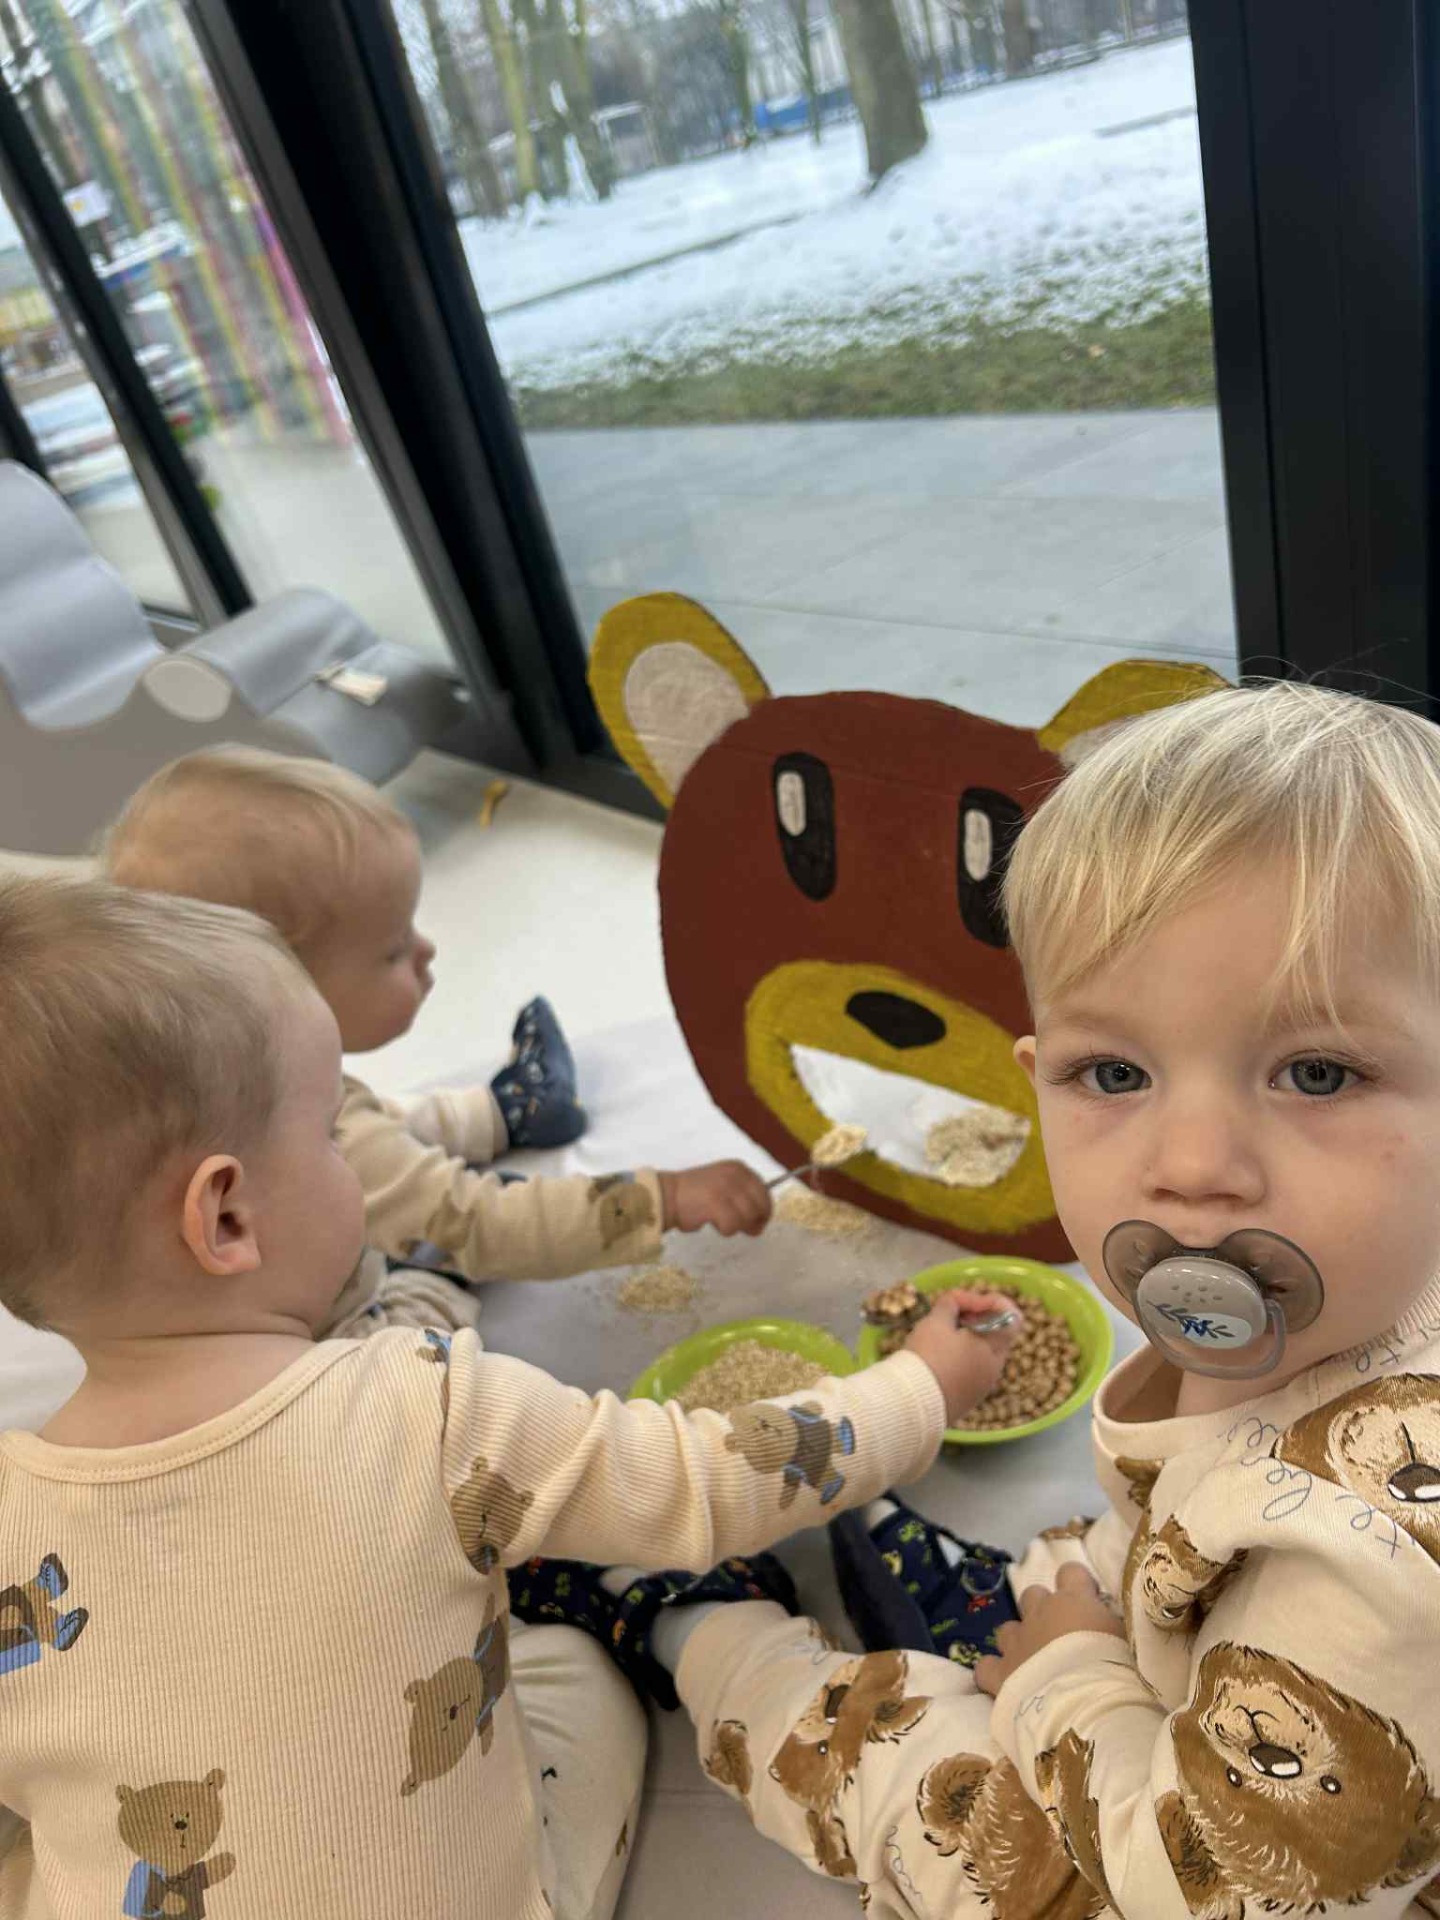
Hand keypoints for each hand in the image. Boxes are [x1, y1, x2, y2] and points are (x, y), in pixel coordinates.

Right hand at [661, 1161, 772, 1236]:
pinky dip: (724, 1230)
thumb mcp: (724, 1184)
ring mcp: (726, 1188)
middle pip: (761, 1206)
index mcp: (739, 1168)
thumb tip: (761, 1219)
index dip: (765, 1210)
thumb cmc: (694, 1195)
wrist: (667, 1195)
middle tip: (748, 1230)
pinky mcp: (717, 1203)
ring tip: (720, 1222)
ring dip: (736, 1226)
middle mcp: (735, 1175)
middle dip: (755, 1222)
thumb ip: (743, 1196)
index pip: (765, 1191)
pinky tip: (712, 1223)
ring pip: (748, 1218)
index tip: (759, 1221)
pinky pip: (732, 1226)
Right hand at [903, 1289, 1019, 1424]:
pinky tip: (939, 1358)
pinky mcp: (968, 1400)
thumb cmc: (928, 1356)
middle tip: (952, 1316)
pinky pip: (972, 1372)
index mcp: (993, 1347)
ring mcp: (982, 1387)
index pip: (1012, 1318)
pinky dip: (962, 1359)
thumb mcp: (935, 1321)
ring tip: (942, 1336)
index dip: (994, 1303)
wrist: (912, 1402)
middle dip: (977, 1320)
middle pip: (997, 1336)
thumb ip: (950, 1305)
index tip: (969, 1303)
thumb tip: (956, 1302)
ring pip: (983, 1355)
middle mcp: (995, 1368)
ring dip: (968, 1341)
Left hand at [974, 1563, 1124, 1697]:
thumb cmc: (1117, 1672)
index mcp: (1073, 1601)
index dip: (1077, 1585)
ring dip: (1019, 1640)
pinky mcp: (999, 1674)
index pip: (1071, 1572)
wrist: (1085, 1707)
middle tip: (1060, 1637)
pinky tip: (1005, 1684)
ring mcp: (1016, 1642)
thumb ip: (1112, 1626)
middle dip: (1042, 1610)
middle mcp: (1039, 1614)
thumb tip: (1109, 1622)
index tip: (1088, 1601)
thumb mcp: (1126, 1642)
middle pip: (1033, 1595)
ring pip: (1008, 1628)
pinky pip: (985, 1667)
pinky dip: (993, 1673)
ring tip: (1033, 1663)